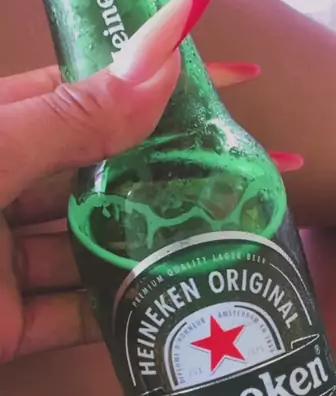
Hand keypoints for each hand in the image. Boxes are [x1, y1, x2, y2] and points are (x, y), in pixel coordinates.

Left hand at [0, 60, 301, 365]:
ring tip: (231, 238)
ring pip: (101, 250)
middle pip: (110, 176)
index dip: (160, 86)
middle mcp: (11, 192)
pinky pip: (80, 319)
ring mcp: (13, 262)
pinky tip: (179, 302)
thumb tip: (161, 69)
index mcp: (3, 132)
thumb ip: (71, 119)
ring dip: (160, 247)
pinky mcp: (13, 326)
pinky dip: (126, 313)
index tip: (235, 83)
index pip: (93, 95)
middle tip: (251, 172)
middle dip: (176, 174)